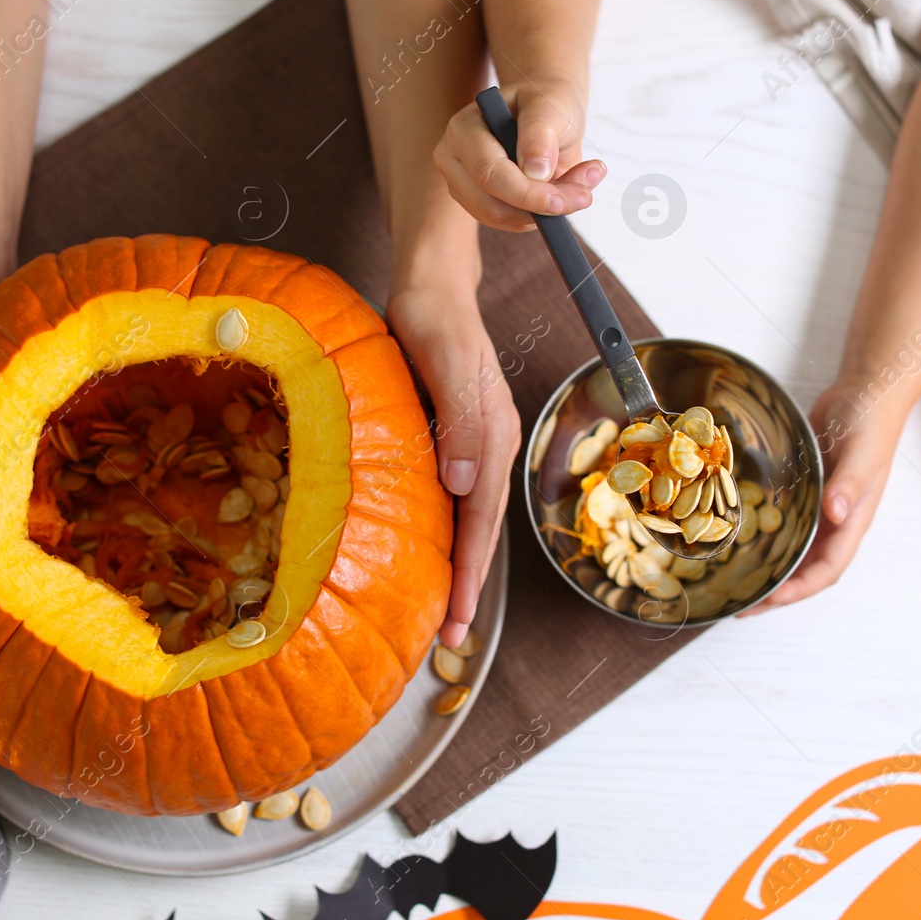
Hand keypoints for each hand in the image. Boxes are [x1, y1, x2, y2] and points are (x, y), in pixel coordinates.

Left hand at [387, 282, 520, 646]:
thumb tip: (465, 484)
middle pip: (481, 528)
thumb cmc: (433, 315)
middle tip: (450, 637)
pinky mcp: (455, 436)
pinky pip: (454, 497)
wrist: (432, 282)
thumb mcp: (445, 361)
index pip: (482, 519)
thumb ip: (461, 420)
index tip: (460, 619)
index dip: (471, 573)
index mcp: (494, 436)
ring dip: (459, 564)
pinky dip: (445, 531)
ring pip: (469, 517)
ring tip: (442, 609)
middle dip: (468, 584)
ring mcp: (475, 442)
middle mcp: (491, 446)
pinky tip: (426, 550)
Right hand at [434, 80, 606, 230]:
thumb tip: (536, 174)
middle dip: (539, 209)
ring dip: (546, 212)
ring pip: (502, 219)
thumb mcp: (549, 104)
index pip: (488, 173)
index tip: (562, 200)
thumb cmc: (544, 103)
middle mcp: (455, 160)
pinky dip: (543, 214)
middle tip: (584, 196)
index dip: (525, 193)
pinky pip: (513, 223)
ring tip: (581, 186)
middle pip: (490, 205)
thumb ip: (540, 133)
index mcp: (464, 129)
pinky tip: (566, 191)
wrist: (545, 113)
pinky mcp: (481, 204)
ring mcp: (465, 186)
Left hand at [739, 379, 905, 615]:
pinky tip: (737, 537)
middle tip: (740, 604)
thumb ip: (850, 483)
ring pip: (792, 548)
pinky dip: (764, 533)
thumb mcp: (863, 452)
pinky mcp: (804, 489)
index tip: (771, 599)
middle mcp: (834, 520)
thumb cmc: (871, 422)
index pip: (828, 568)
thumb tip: (836, 514)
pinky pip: (783, 520)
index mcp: (852, 520)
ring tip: (733, 581)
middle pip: (805, 568)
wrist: (865, 391)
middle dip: (776, 590)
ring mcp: (818, 506)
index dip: (800, 588)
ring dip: (767, 566)